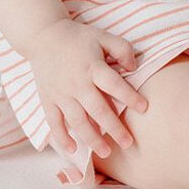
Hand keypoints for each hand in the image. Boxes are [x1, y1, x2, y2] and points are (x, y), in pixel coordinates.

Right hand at [23, 18, 149, 158]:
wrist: (43, 36)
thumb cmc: (78, 38)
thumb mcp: (103, 36)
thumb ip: (122, 49)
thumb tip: (134, 67)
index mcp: (92, 67)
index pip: (114, 84)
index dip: (130, 96)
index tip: (144, 108)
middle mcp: (77, 83)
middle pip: (97, 109)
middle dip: (114, 128)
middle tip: (128, 143)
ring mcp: (61, 94)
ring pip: (77, 121)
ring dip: (92, 138)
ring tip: (106, 152)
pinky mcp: (47, 100)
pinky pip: (54, 122)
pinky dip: (62, 137)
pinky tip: (73, 149)